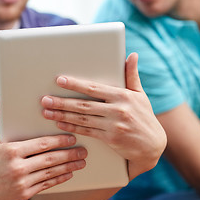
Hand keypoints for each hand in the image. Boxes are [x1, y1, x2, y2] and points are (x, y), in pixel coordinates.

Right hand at [0, 99, 87, 199]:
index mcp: (11, 151)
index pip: (41, 144)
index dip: (59, 141)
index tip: (71, 138)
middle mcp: (18, 167)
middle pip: (50, 159)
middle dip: (69, 155)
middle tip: (83, 151)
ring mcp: (22, 182)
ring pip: (50, 173)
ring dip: (68, 167)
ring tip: (81, 162)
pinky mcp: (23, 194)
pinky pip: (45, 185)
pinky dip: (58, 179)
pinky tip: (68, 174)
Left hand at [41, 53, 165, 179]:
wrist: (153, 145)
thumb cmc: (145, 116)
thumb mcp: (140, 95)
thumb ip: (132, 75)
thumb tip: (132, 55)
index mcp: (122, 96)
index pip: (94, 88)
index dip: (76, 84)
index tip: (60, 80)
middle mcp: (117, 110)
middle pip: (84, 105)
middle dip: (62, 102)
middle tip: (45, 99)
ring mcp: (113, 125)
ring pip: (82, 119)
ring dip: (62, 115)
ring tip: (47, 111)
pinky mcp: (110, 139)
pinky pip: (87, 131)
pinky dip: (72, 127)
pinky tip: (59, 123)